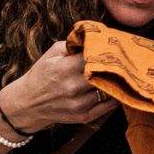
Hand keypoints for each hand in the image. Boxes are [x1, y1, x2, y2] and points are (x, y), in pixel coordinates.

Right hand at [0, 41, 115, 132]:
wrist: (26, 105)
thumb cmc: (41, 75)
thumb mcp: (52, 54)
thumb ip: (74, 43)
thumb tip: (96, 35)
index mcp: (64, 69)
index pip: (96, 56)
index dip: (108, 50)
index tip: (117, 45)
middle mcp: (73, 88)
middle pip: (106, 73)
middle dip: (118, 65)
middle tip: (127, 57)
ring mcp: (79, 104)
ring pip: (110, 89)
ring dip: (119, 80)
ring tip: (125, 71)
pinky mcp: (84, 117)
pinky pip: (109, 105)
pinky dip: (116, 95)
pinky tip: (118, 86)